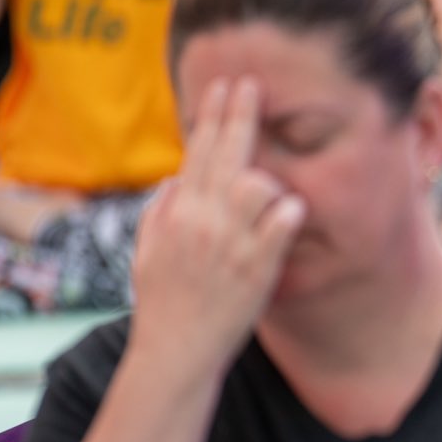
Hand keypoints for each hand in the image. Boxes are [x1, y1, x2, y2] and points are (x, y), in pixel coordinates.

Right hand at [128, 79, 305, 389]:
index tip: (224, 85)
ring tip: (269, 189)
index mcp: (179, 215)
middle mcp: (204, 223)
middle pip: (227, 156)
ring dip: (266, 179)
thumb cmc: (163, 306)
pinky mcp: (257, 270)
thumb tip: (175, 180)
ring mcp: (231, 245)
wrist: (173, 357)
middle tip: (253, 84)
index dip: (212, 116)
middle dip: (240, 116)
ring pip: (255, 185)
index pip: (199, 153)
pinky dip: (287, 215)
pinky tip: (293, 210)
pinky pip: (279, 229)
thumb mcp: (148, 255)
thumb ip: (159, 214)